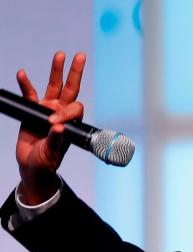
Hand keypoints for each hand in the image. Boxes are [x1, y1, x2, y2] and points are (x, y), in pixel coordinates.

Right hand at [15, 51, 85, 204]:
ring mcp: (48, 109)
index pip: (74, 109)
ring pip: (54, 86)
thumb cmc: (47, 162)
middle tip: (80, 56)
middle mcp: (62, 113)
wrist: (33, 165)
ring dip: (56, 71)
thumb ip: (55, 141)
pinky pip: (30, 94)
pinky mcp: (34, 110)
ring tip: (59, 55)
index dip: (66, 112)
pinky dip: (26, 84)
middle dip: (75, 73)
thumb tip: (58, 127)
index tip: (52, 123)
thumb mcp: (52, 153)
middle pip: (71, 89)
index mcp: (72, 123)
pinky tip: (22, 74)